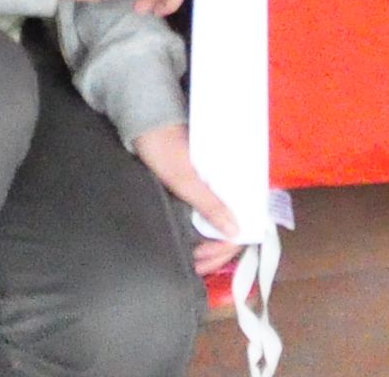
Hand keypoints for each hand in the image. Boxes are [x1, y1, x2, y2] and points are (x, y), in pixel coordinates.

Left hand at [132, 121, 244, 266]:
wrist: (143, 122)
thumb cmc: (164, 147)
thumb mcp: (185, 178)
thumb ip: (210, 203)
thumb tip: (235, 231)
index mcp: (232, 176)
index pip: (245, 217)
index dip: (228, 245)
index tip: (204, 260)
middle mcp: (228, 182)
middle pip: (235, 224)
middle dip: (218, 251)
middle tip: (195, 266)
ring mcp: (213, 186)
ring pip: (222, 223)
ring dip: (211, 245)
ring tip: (192, 260)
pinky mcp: (199, 187)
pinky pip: (209, 216)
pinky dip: (203, 234)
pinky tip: (193, 245)